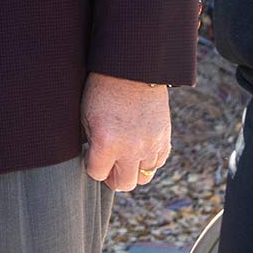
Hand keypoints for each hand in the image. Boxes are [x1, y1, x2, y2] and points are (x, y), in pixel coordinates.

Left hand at [82, 73, 172, 193]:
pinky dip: (148, 159)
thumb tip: (95, 162)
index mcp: (107, 142)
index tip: (92, 156)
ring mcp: (150, 145)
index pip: (97, 174)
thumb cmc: (103, 90)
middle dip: (112, 176)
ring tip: (125, 154)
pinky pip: (157, 163)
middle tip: (109, 164)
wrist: (133, 69)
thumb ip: (92, 144)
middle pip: (123, 184)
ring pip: (143, 177)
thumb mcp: (87, 116)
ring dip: (132, 169)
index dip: (92, 166)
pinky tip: (139, 146)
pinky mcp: (164, 139)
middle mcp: (131, 148)